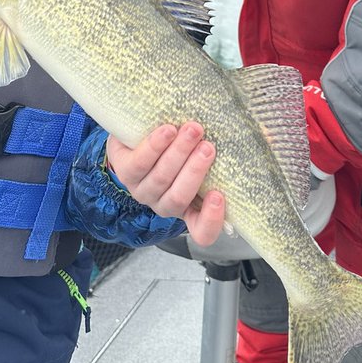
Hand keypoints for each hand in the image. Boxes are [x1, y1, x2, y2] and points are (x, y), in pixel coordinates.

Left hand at [106, 122, 224, 245]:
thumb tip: (237, 143)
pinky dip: (155, 146)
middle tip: (208, 147)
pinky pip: (139, 163)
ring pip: (161, 178)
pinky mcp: (125, 171)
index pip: (201, 232)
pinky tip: (167, 130)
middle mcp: (163, 204)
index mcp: (187, 208)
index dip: (211, 221)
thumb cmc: (174, 148)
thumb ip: (212, 158)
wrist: (135, 137)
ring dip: (178, 152)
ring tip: (192, 130)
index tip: (219, 196)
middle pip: (179, 197)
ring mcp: (142, 191)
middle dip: (195, 171)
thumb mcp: (196, 157)